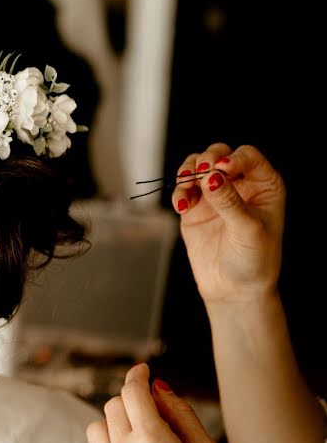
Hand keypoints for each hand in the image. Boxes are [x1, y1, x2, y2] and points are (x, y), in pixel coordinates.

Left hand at [82, 364, 238, 442]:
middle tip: (151, 412)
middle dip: (131, 402)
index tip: (142, 371)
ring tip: (138, 438)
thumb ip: (180, 412)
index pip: (132, 392)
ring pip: (96, 428)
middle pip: (113, 406)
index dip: (137, 375)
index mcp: (152, 442)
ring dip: (114, 425)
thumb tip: (157, 387)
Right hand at [171, 144, 284, 303]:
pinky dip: (179, 192)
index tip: (221, 170)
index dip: (233, 158)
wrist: (234, 288)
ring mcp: (215, 195)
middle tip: (200, 175)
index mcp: (263, 185)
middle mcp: (239, 185)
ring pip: (198, 166)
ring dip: (188, 171)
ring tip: (186, 185)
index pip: (248, 156)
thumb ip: (229, 202)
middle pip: (219, 154)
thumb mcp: (247, 230)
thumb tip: (211, 176)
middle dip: (207, 160)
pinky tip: (181, 207)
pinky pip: (183, 188)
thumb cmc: (253, 260)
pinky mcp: (195, 207)